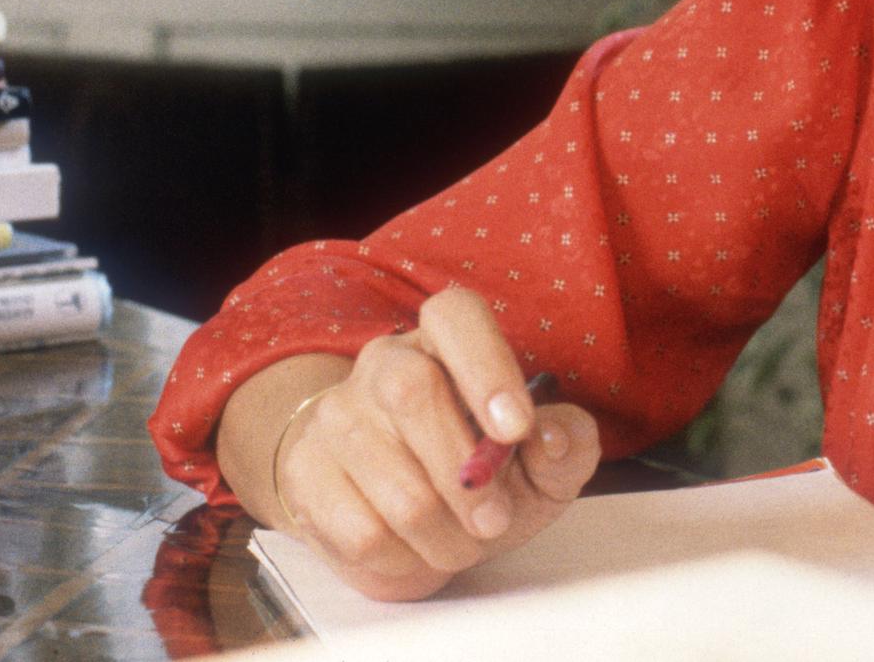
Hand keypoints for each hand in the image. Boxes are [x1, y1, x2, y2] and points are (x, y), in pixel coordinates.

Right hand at [272, 286, 600, 601]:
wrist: (402, 513)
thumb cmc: (484, 472)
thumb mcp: (544, 459)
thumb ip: (568, 441)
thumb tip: (550, 437)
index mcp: (446, 339)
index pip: (455, 316)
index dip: (487, 368)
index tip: (518, 430)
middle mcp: (385, 362)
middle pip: (412, 394)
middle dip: (464, 476)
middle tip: (496, 521)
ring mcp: (336, 415)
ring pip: (391, 481)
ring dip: (442, 533)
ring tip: (463, 542)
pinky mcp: (305, 473)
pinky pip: (360, 529)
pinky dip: (403, 557)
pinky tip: (416, 549)